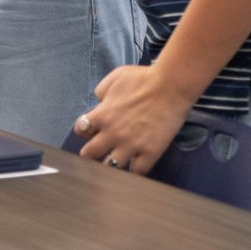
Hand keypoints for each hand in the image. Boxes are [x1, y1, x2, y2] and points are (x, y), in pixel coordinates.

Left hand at [72, 65, 191, 174]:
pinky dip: (134, 172)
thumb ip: (102, 91)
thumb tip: (100, 102)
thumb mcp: (115, 77)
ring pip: (111, 167)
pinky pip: (137, 172)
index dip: (84, 130)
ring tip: (115, 163)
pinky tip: (135, 166)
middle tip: (96, 153)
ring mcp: (131, 145)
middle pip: (89, 154)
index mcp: (102, 114)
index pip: (80, 129)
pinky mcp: (150, 153)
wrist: (170, 86)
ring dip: (111, 165)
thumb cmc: (143, 78)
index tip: (91, 131)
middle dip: (90, 153)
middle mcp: (113, 133)